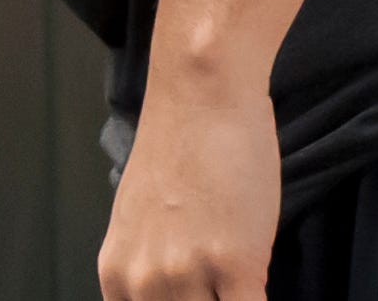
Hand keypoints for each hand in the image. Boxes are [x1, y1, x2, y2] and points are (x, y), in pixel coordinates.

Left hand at [95, 80, 280, 299]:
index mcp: (117, 275)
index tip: (200, 299)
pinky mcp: (234, 264)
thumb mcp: (141, 222)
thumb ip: (150, 270)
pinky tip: (260, 287)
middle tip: (221, 289)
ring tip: (243, 283)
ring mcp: (187, 273)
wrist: (200, 98)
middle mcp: (143, 280)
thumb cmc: (178, 153)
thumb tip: (172, 300)